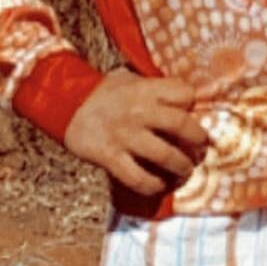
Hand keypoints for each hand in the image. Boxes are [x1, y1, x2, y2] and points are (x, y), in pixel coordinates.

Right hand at [63, 68, 205, 197]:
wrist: (65, 104)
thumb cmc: (105, 93)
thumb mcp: (131, 80)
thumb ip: (156, 88)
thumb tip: (186, 101)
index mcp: (146, 89)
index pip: (185, 94)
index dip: (193, 103)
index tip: (192, 112)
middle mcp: (139, 111)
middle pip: (183, 125)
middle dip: (199, 139)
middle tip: (201, 147)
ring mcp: (125, 135)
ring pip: (166, 155)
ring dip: (183, 166)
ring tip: (186, 169)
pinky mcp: (110, 156)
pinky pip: (138, 177)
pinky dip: (153, 185)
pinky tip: (159, 185)